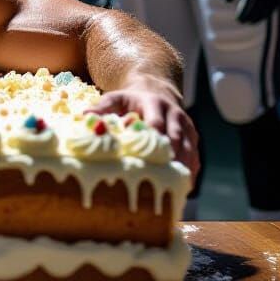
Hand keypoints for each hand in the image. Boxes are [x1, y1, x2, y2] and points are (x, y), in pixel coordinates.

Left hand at [85, 80, 199, 185]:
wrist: (155, 91)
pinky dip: (189, 172)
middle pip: (175, 139)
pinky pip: (195, 156)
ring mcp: (187, 126)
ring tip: (172, 189)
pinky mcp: (193, 137)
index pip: (156, 123)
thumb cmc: (130, 101)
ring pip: (189, 149)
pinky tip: (181, 189)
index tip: (145, 157)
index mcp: (154, 103)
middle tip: (160, 179)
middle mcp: (175, 114)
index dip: (152, 140)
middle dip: (169, 158)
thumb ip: (101, 107)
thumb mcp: (115, 99)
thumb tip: (84, 117)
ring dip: (181, 169)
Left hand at [226, 0, 279, 23]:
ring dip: (259, 17)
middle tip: (242, 21)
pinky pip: (273, 6)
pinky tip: (260, 17)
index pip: (248, 2)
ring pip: (267, 9)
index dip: (243, 12)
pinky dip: (267, 13)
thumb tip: (227, 1)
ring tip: (250, 22)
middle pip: (258, 7)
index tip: (238, 19)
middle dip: (250, 16)